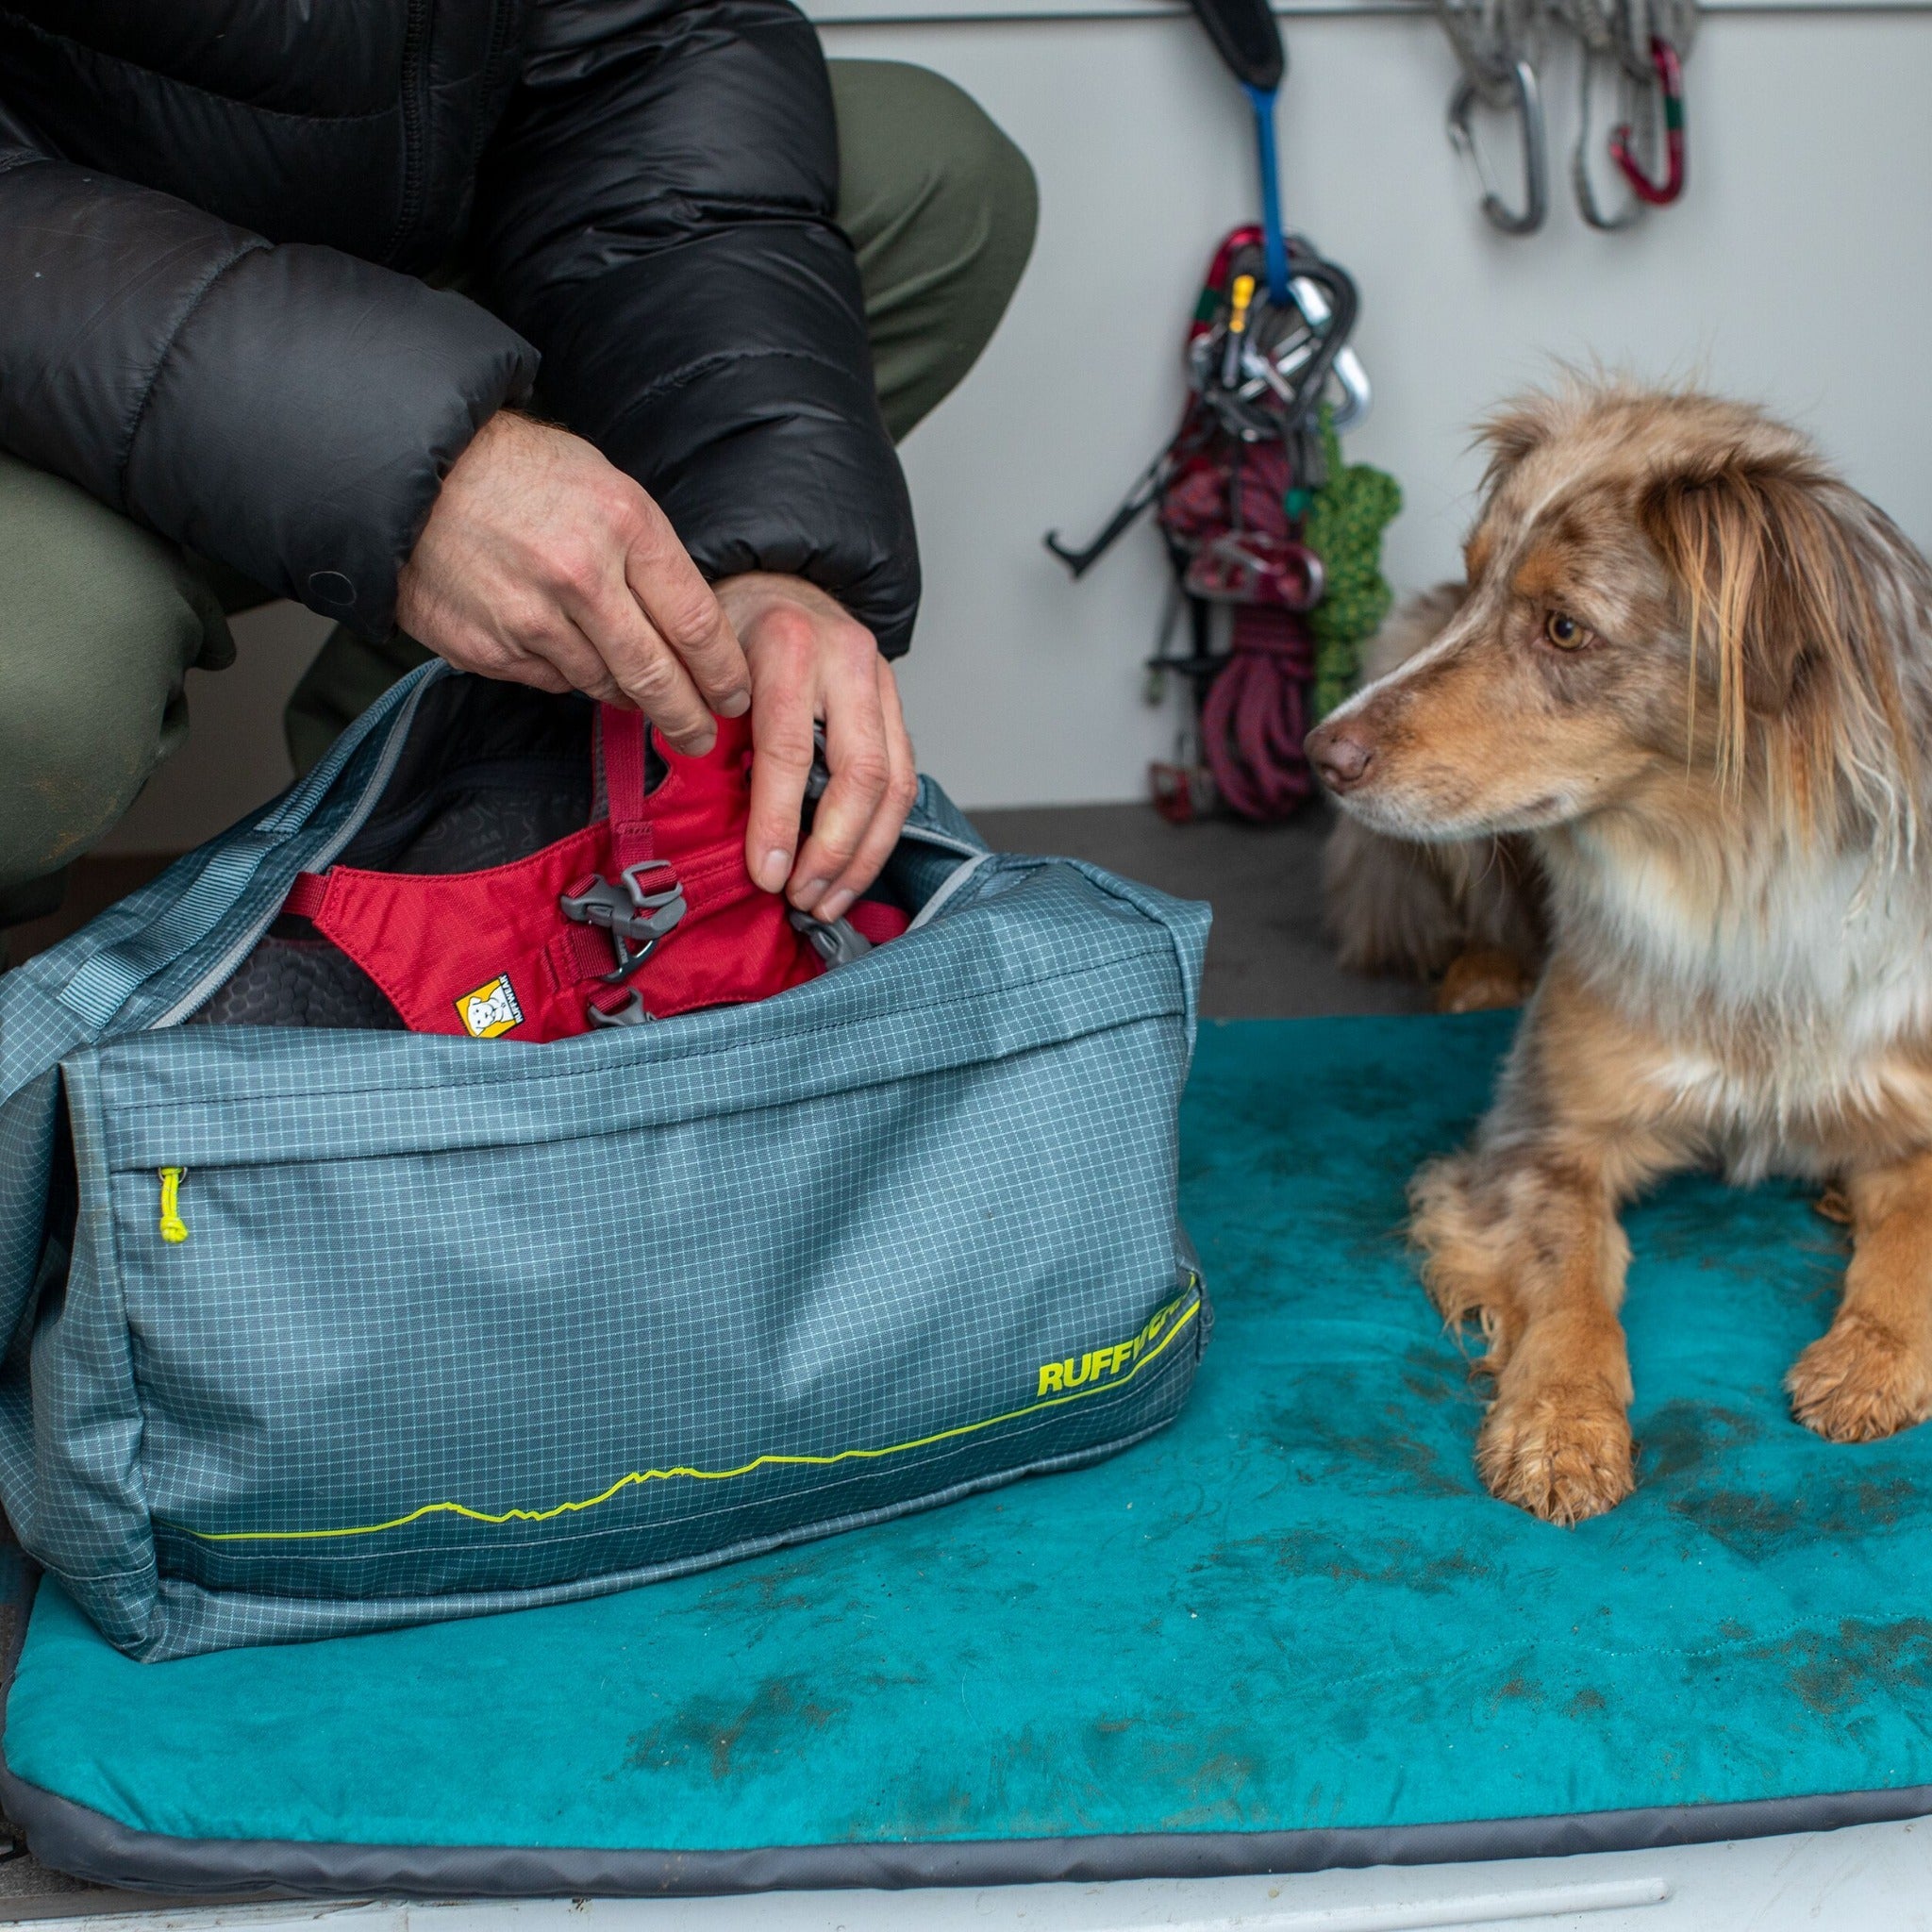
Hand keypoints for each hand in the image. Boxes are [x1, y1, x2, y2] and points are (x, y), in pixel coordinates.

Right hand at [395, 410, 749, 753]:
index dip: (723, 672)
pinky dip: (563, 673)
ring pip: (602, 686)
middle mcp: (581, 576)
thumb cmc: (522, 473)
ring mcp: (531, 619)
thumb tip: (689, 636)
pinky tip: (556, 644)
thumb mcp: (605, 489)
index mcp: (624, 525)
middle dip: (687, 717)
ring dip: (623, 693)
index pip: (695, 623)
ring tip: (631, 688)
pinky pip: (549, 681)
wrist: (414, 471)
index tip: (734, 696)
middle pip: (656, 676)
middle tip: (701, 736)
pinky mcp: (489, 650)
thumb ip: (649, 561)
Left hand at [715, 573, 917, 919]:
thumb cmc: (730, 631)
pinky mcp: (899, 706)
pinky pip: (904, 781)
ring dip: (865, 855)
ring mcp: (884, 682)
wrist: (777, 584)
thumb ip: (707, 732)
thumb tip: (712, 826)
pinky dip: (880, 835)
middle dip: (834, 849)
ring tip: (828, 899)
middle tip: (802, 897)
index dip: (780, 822)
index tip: (767, 875)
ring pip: (896, 785)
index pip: (791, 750)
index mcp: (790, 645)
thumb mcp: (700, 667)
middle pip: (862, 773)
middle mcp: (848, 660)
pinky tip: (850, 871)